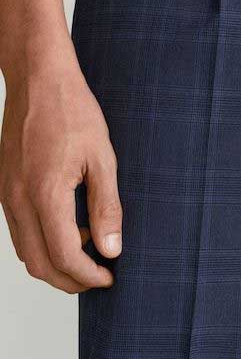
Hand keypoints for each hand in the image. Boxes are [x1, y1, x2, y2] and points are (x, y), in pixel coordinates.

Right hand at [0, 59, 121, 293]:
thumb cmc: (71, 109)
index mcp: (44, 194)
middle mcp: (17, 200)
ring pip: (25, 250)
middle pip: (38, 263)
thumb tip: (112, 248)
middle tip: (97, 277)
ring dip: (53, 262)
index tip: (109, 277)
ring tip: (87, 254)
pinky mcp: (4, 185)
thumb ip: (106, 206)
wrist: (38, 78)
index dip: (88, 275)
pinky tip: (67, 227)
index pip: (64, 256)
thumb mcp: (102, 157)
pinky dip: (41, 241)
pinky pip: (18, 228)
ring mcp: (6, 193)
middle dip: (68, 280)